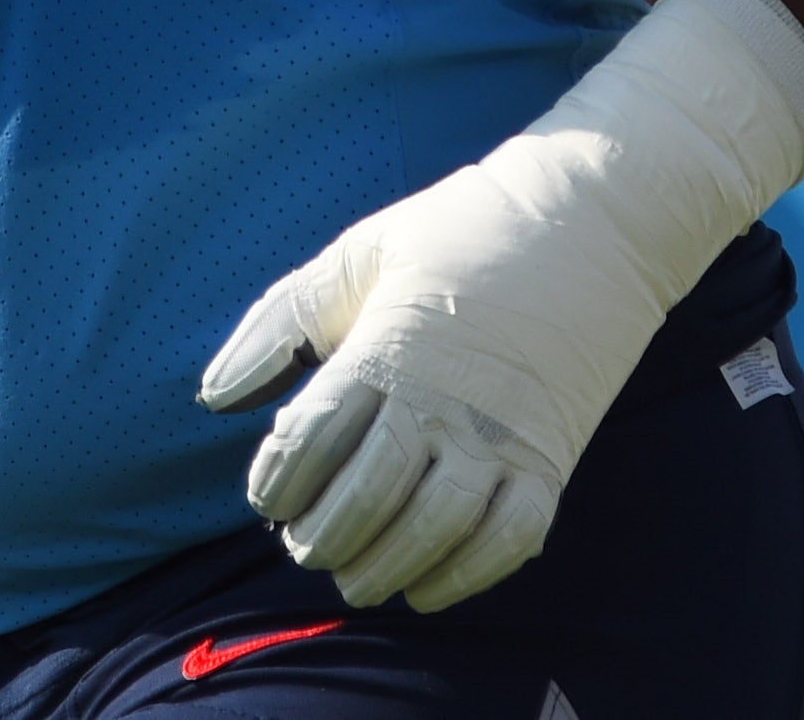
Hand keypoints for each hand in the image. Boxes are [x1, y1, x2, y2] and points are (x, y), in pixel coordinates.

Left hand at [199, 0, 803, 612]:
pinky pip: (508, 542)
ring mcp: (503, 436)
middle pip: (366, 499)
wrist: (591, 217)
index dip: (277, 481)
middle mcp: (443, 402)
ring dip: (384, 567)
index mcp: (386, 349)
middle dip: (323, 537)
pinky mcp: (552, 459)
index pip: (311, 440)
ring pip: (432, 533)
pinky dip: (464, 577)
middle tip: (305, 547)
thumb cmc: (460, 231)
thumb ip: (279, 319)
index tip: (267, 495)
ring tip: (356, 577)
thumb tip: (212, 394)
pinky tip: (427, 586)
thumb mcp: (359, 253)